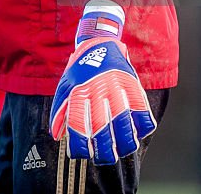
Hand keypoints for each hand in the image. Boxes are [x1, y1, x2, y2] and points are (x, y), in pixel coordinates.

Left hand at [49, 0, 156, 164]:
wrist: (99, 42)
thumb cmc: (80, 69)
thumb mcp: (65, 85)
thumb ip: (60, 111)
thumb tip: (57, 136)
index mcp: (78, 90)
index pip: (78, 123)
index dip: (80, 144)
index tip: (81, 154)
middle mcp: (97, 89)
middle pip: (101, 127)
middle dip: (104, 149)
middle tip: (104, 158)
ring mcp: (117, 86)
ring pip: (124, 121)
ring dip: (126, 142)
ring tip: (124, 150)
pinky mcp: (133, 83)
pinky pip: (142, 108)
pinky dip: (144, 125)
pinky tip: (139, 133)